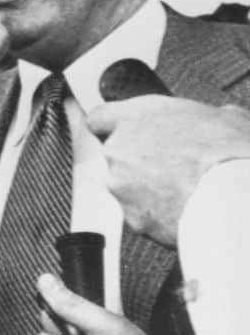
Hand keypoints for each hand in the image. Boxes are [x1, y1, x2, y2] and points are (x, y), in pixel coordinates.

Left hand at [87, 97, 249, 245]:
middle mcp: (118, 149)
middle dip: (139, 162)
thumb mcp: (224, 117)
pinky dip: (157, 215)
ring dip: (148, 190)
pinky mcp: (131, 218)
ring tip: (185, 190)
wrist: (233, 198)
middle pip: (116, 155)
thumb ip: (203, 117)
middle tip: (173, 166)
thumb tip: (219, 119)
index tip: (126, 132)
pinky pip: (141, 215)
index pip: (100, 118)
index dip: (113, 126)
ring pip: (127, 188)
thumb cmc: (228, 153)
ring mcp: (121, 186)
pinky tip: (185, 210)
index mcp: (135, 117)